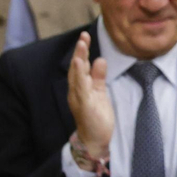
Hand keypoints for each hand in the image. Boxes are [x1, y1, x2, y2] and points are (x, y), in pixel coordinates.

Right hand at [67, 32, 113, 161]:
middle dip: (80, 52)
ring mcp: (79, 98)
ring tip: (81, 46)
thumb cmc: (96, 117)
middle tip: (84, 36)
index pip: (80, 65)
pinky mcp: (84, 106)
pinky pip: (81, 89)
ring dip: (79, 60)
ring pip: (77, 76)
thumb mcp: (100, 93)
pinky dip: (80, 77)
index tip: (85, 37)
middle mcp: (76, 90)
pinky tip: (80, 66)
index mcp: (81, 86)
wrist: (94, 139)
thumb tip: (100, 60)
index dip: (82, 51)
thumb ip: (98, 77)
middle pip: (77, 68)